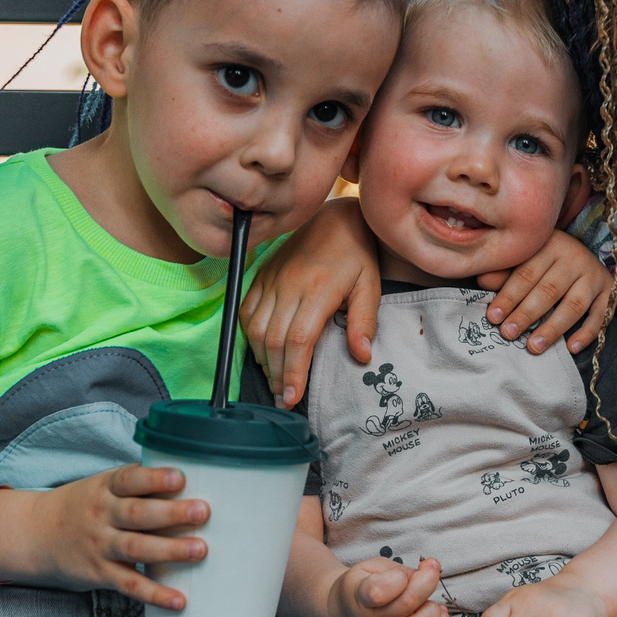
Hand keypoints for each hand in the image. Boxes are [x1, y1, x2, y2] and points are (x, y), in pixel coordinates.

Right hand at [0, 463, 211, 607]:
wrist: (36, 535)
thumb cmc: (84, 506)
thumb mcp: (102, 486)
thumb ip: (137, 484)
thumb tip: (192, 478)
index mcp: (105, 488)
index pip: (130, 480)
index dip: (154, 478)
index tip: (180, 478)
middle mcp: (102, 515)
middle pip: (137, 513)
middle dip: (171, 513)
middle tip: (202, 512)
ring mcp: (100, 546)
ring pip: (137, 548)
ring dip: (170, 550)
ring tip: (200, 550)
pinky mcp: (101, 573)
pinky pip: (130, 585)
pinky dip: (155, 595)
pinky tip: (179, 600)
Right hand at [242, 197, 381, 406]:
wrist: (335, 217)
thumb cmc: (357, 254)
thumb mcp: (370, 285)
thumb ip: (365, 321)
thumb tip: (362, 357)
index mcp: (317, 289)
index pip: (298, 339)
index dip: (293, 371)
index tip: (293, 396)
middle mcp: (289, 285)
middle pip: (273, 340)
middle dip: (278, 375)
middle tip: (285, 398)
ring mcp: (271, 280)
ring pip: (256, 329)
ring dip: (263, 360)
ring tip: (276, 381)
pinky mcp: (261, 276)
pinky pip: (246, 311)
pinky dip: (250, 337)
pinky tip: (263, 353)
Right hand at [328, 555, 451, 616]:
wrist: (347, 616)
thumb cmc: (364, 585)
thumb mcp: (373, 568)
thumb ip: (402, 568)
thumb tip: (432, 567)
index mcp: (360, 597)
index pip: (377, 591)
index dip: (398, 577)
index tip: (400, 572)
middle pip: (407, 604)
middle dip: (426, 581)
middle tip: (430, 570)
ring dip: (432, 608)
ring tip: (427, 599)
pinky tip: (434, 611)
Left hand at [476, 230, 613, 354]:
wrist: (584, 253)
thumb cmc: (545, 259)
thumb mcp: (525, 258)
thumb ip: (505, 271)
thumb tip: (482, 282)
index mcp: (549, 245)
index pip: (526, 273)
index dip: (508, 296)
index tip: (493, 317)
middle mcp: (574, 257)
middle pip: (548, 290)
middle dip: (526, 314)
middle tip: (509, 334)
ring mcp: (594, 274)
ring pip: (574, 305)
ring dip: (553, 328)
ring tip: (534, 346)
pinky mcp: (609, 291)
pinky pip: (600, 315)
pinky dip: (587, 333)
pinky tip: (571, 348)